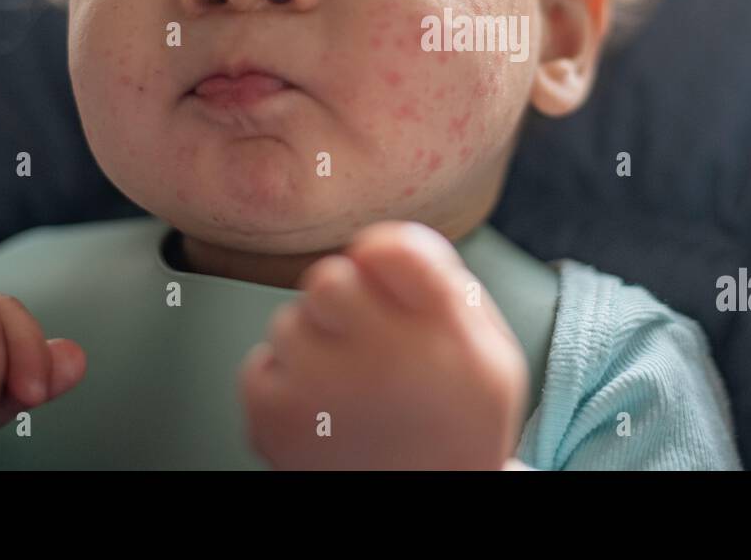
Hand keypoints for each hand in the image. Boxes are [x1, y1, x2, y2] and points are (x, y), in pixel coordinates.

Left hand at [238, 221, 528, 469]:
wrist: (428, 507)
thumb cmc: (457, 422)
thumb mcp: (492, 351)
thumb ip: (445, 284)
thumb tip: (380, 242)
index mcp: (443, 333)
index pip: (389, 249)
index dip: (380, 255)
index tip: (385, 277)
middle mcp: (382, 358)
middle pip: (327, 278)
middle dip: (342, 299)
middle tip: (366, 339)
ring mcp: (322, 392)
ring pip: (288, 320)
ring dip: (311, 344)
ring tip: (348, 388)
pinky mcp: (276, 421)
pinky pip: (258, 364)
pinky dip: (282, 383)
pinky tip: (320, 411)